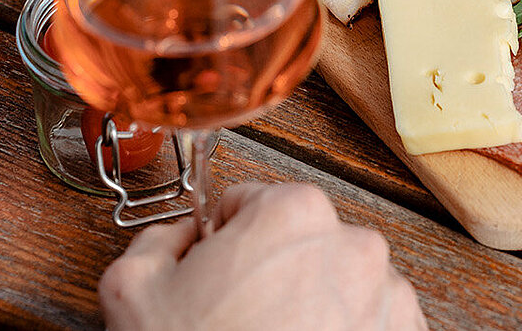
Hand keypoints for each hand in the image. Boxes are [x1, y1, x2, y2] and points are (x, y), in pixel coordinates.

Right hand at [100, 183, 426, 330]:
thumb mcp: (133, 288)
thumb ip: (158, 241)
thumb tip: (178, 237)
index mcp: (293, 213)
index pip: (251, 203)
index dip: (225, 241)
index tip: (218, 274)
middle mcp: (354, 245)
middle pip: (303, 242)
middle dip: (273, 272)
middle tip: (241, 317)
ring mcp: (388, 296)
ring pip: (340, 283)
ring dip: (313, 304)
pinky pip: (370, 322)